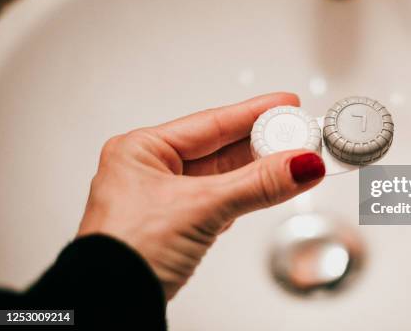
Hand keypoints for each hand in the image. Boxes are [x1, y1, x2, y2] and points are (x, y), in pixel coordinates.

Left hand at [77, 93, 325, 299]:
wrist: (110, 306)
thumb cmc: (126, 254)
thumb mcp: (201, 207)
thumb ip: (256, 184)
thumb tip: (300, 164)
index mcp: (142, 150)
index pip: (210, 122)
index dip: (252, 112)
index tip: (285, 103)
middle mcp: (151, 170)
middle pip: (219, 148)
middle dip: (260, 142)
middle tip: (297, 133)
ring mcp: (165, 198)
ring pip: (222, 175)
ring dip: (257, 170)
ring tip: (292, 158)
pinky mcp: (178, 223)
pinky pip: (221, 199)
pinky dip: (246, 194)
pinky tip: (268, 185)